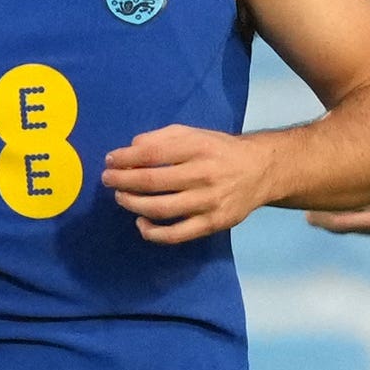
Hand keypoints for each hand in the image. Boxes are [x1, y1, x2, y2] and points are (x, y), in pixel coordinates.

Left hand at [104, 125, 272, 244]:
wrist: (262, 170)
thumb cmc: (219, 151)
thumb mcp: (195, 134)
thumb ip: (163, 138)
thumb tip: (131, 148)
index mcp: (199, 148)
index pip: (152, 154)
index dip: (125, 158)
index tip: (110, 160)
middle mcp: (204, 174)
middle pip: (152, 182)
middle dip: (123, 181)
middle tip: (108, 179)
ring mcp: (209, 201)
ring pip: (161, 209)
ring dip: (133, 204)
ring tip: (121, 197)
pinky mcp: (213, 223)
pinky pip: (176, 234)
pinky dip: (153, 233)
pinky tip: (141, 223)